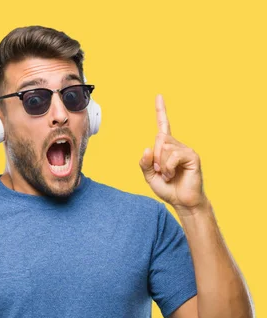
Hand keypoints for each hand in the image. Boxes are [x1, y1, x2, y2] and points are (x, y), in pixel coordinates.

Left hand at [139, 94, 208, 214]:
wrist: (182, 201)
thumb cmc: (168, 188)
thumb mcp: (149, 176)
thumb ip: (144, 163)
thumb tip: (147, 148)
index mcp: (166, 147)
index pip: (163, 125)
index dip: (161, 111)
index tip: (158, 96)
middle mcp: (176, 145)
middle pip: (158, 140)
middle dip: (154, 158)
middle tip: (161, 172)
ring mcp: (185, 150)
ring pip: (164, 149)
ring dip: (161, 165)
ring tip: (169, 175)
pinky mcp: (192, 156)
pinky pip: (173, 156)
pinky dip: (168, 167)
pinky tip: (173, 175)